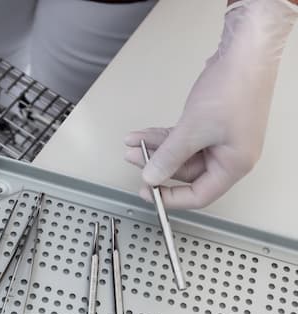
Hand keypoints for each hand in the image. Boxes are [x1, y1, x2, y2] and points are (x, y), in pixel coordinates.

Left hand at [125, 0, 297, 208]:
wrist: (244, 53)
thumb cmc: (234, 88)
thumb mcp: (194, 130)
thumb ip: (170, 157)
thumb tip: (152, 177)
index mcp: (234, 165)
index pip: (200, 195)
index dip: (172, 198)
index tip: (150, 194)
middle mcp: (228, 156)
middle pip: (185, 172)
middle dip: (156, 165)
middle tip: (133, 158)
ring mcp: (218, 140)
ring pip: (180, 153)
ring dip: (155, 148)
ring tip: (132, 143)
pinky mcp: (210, 125)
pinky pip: (182, 138)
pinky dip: (163, 137)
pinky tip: (143, 134)